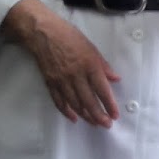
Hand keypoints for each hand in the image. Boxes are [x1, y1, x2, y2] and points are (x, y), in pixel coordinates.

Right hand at [3, 0, 120, 126]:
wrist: (43, 33)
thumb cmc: (69, 37)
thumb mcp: (91, 47)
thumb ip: (103, 65)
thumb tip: (115, 78)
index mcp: (89, 65)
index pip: (102, 89)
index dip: (109, 104)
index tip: (115, 115)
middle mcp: (76, 75)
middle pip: (89, 101)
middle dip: (99, 116)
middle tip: (106, 125)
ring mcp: (62, 81)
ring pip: (75, 104)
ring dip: (85, 116)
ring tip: (94, 123)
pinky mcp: (50, 83)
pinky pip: (59, 101)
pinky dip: (67, 111)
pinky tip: (74, 118)